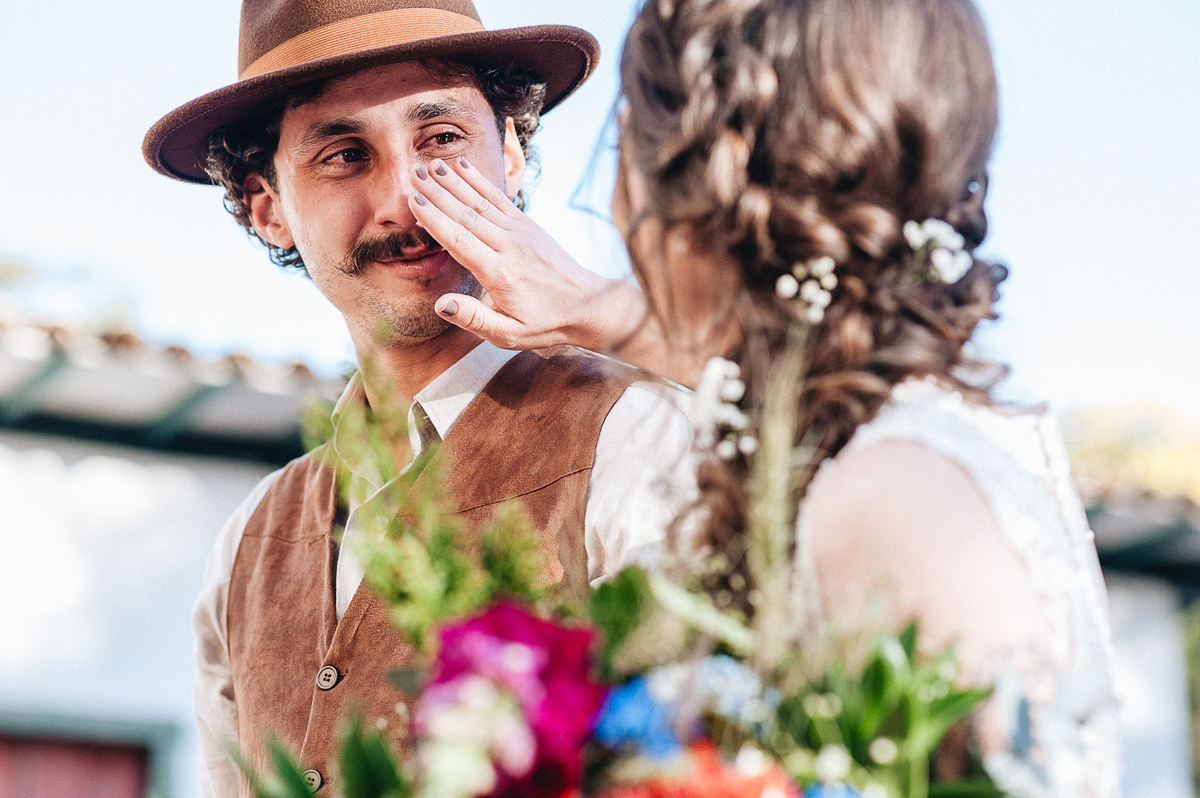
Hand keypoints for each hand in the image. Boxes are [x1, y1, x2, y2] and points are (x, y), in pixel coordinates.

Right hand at [408, 157, 644, 353]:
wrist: (588, 304)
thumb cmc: (546, 323)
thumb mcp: (510, 335)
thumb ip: (475, 319)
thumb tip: (441, 305)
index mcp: (500, 273)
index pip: (460, 241)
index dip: (436, 219)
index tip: (414, 201)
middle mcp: (509, 247)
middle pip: (467, 215)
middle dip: (438, 193)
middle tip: (413, 173)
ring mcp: (520, 232)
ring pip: (481, 202)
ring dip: (454, 182)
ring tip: (431, 164)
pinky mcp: (527, 225)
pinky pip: (499, 199)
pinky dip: (479, 181)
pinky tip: (462, 166)